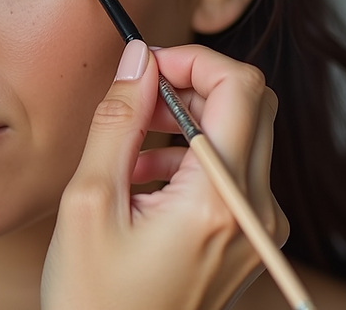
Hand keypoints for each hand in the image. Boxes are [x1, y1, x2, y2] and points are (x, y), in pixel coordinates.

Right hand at [41, 40, 287, 309]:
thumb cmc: (94, 296)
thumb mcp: (89, 201)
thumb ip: (116, 122)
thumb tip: (138, 60)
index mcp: (216, 201)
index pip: (239, 88)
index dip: (192, 59)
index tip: (147, 65)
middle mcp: (253, 213)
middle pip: (251, 104)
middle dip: (191, 84)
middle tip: (137, 98)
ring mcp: (256, 229)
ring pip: (242, 135)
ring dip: (187, 121)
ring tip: (127, 146)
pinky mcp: (246, 239)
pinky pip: (232, 172)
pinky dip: (190, 156)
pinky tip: (142, 177)